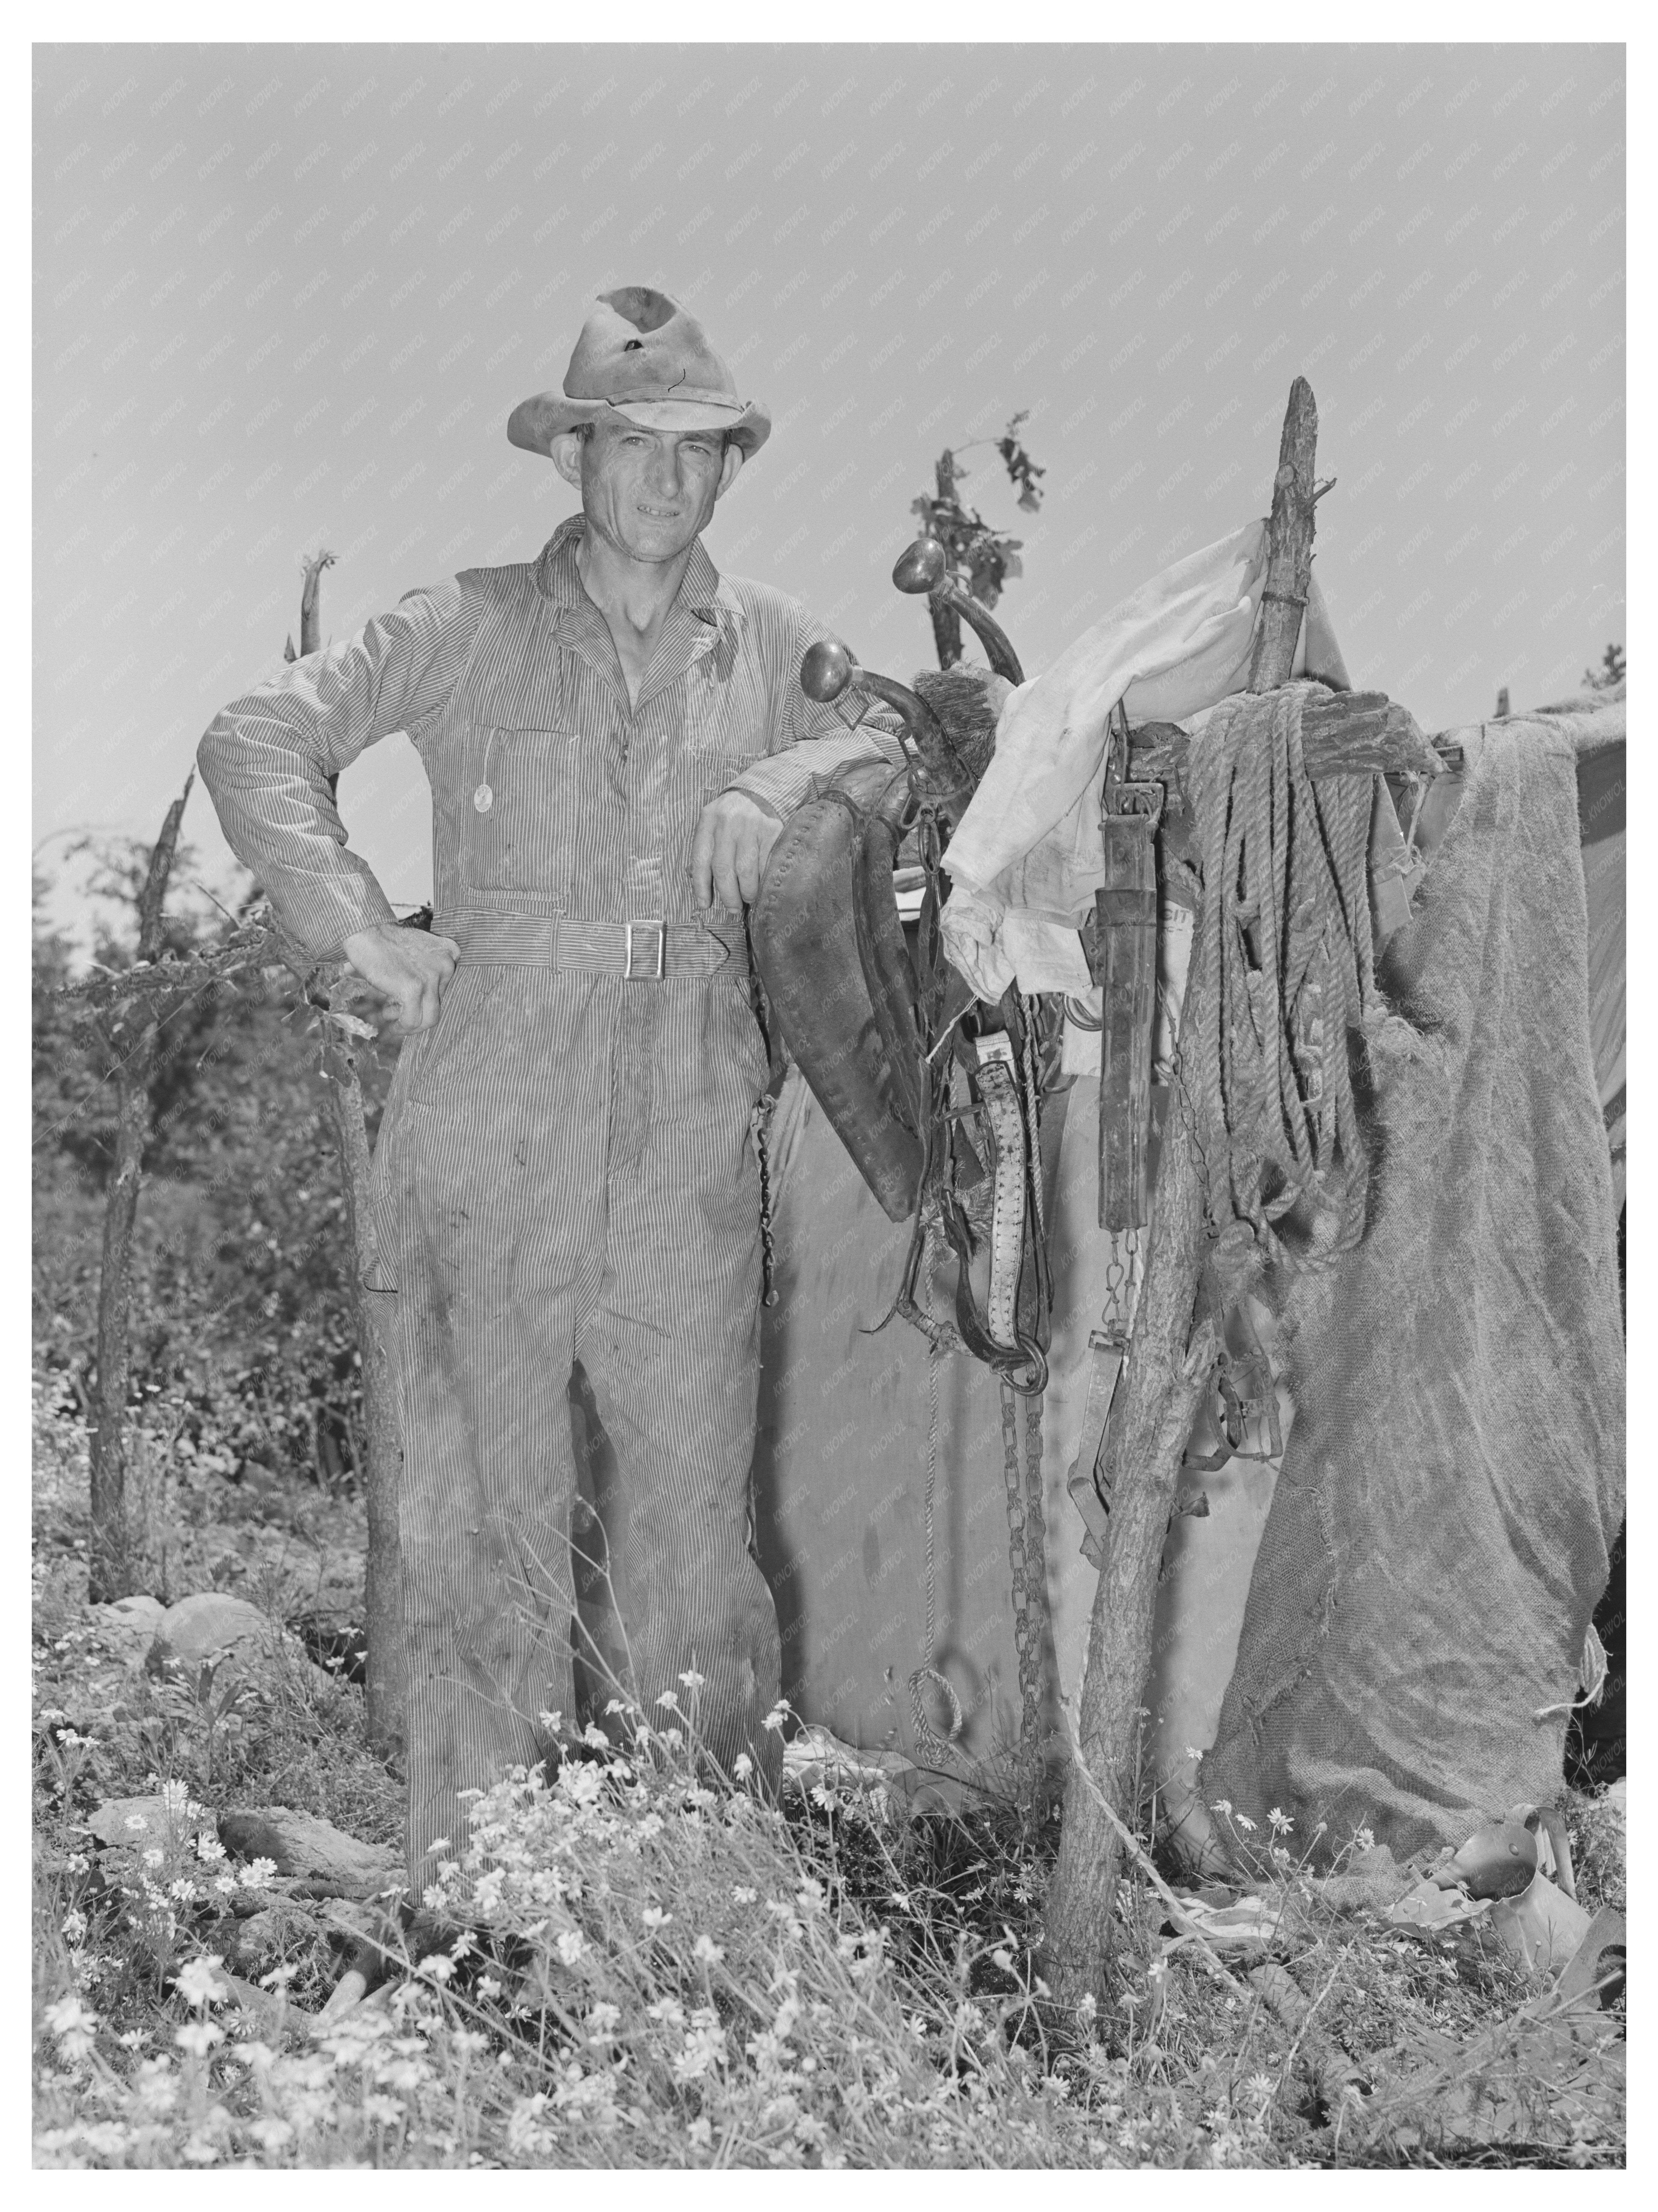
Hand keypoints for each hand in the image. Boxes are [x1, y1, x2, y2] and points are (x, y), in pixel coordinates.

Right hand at [340, 922, 458, 1034]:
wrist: (366, 932)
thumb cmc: (387, 943)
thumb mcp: (420, 952)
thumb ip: (430, 971)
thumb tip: (427, 1005)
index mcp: (450, 955)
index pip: (444, 992)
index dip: (424, 1000)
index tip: (407, 998)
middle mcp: (447, 965)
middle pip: (438, 1006)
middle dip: (416, 1012)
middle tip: (395, 1007)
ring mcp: (431, 977)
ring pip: (429, 1019)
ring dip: (410, 1025)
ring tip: (391, 1014)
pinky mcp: (414, 988)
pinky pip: (412, 1021)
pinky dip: (400, 1026)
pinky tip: (388, 1017)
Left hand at [689, 790, 782, 910]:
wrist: (762, 790)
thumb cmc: (732, 815)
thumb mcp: (713, 824)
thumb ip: (706, 849)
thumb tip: (698, 884)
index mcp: (708, 820)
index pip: (700, 859)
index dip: (701, 886)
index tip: (705, 905)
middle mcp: (728, 822)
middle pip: (723, 868)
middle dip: (728, 895)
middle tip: (733, 908)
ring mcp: (751, 825)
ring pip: (745, 869)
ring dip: (747, 891)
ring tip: (748, 898)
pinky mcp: (772, 830)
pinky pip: (766, 863)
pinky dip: (763, 879)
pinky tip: (762, 885)